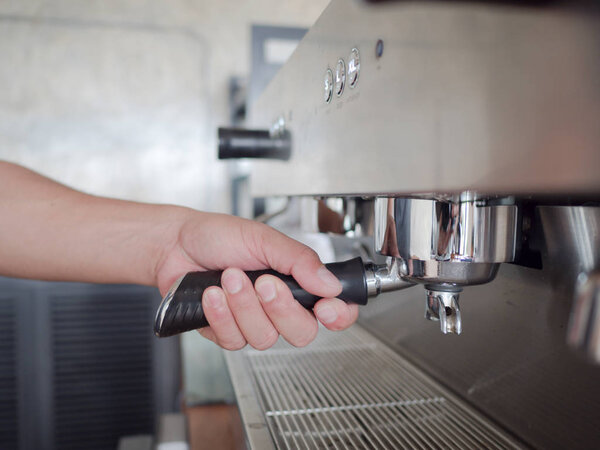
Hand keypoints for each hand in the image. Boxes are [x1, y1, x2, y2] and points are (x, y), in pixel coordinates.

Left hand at [155, 211, 358, 349]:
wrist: (176, 245)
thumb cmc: (220, 236)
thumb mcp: (264, 239)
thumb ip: (300, 260)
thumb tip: (331, 284)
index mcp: (296, 282)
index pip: (332, 310)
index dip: (337, 316)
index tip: (326, 308)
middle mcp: (278, 306)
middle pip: (302, 332)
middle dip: (281, 308)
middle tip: (263, 282)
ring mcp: (253, 322)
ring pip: (265, 338)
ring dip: (244, 306)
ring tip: (228, 276)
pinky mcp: (227, 333)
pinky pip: (234, 340)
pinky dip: (221, 315)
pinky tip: (212, 294)